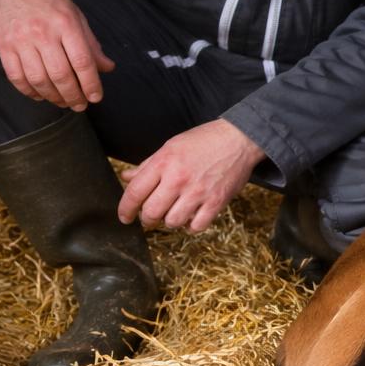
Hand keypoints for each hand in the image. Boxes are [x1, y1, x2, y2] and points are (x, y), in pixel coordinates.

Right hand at [0, 0, 114, 110]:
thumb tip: (107, 68)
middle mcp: (43, 33)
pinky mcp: (3, 47)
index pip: (82, 62)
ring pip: (38, 80)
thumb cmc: (49, 1)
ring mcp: (21, 41)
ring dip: (53, 97)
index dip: (91, 84)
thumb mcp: (76, 16)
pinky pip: (16, 77)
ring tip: (63, 102)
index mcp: (66, 24)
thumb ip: (91, 43)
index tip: (95, 97)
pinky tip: (41, 95)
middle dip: (73, 96)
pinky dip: (30, 91)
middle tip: (80, 105)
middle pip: (61, 75)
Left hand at [117, 120, 266, 232]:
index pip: (134, 193)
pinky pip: (196, 227)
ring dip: (169, 221)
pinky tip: (191, 217)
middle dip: (146, 219)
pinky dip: (191, 226)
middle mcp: (179, 179)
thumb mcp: (171, 146)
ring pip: (172, 222)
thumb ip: (148, 165)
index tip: (125, 217)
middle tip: (149, 217)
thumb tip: (126, 177)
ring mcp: (198, 192)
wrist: (239, 139)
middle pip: (151, 212)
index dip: (125, 209)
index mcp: (164, 163)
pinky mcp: (216, 202)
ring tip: (173, 213)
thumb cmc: (204, 140)